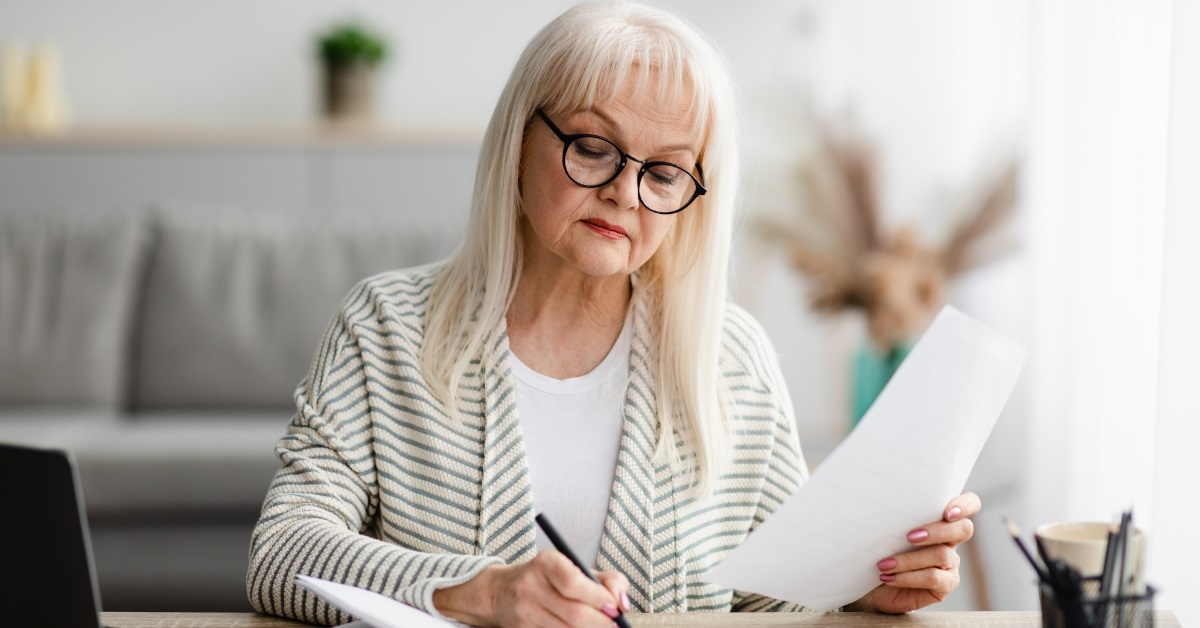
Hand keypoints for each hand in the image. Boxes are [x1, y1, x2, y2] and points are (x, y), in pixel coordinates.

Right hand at [432, 550, 630, 627]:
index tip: (615, 608)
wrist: (500, 592)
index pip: (573, 582)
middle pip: (573, 613)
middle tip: (613, 624)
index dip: (598, 598)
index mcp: (546, 562)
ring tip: (598, 626)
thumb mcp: (575, 569)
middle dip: (600, 622)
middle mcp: (531, 585)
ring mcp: (524, 611)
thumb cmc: (548, 579)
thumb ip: (606, 580)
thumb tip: (623, 603)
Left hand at [846, 492, 980, 613]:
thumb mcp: (886, 528)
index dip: (965, 505)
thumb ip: (896, 514)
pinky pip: (933, 578)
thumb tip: (881, 499)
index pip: (969, 504)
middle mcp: (951, 540)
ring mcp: (951, 563)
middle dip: (937, 531)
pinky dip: (907, 577)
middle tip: (909, 536)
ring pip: (941, 554)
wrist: (872, 584)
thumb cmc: (879, 548)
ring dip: (908, 559)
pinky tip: (888, 577)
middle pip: (964, 529)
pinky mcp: (945, 585)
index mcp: (941, 519)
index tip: (947, 512)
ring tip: (883, 564)